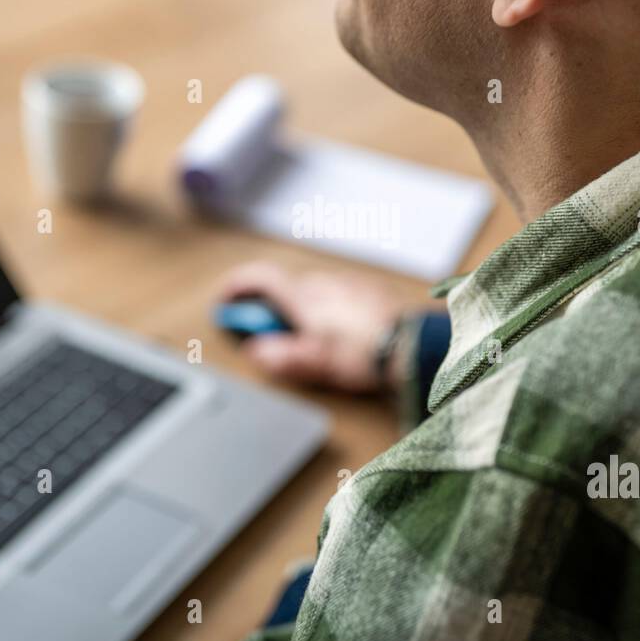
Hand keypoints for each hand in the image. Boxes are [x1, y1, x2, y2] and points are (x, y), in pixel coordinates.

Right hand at [217, 262, 407, 392]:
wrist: (413, 344)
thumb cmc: (366, 354)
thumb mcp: (317, 363)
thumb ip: (283, 357)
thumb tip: (258, 351)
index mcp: (304, 297)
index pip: (260, 278)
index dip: (237, 287)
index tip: (226, 300)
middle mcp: (324, 282)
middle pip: (286, 288)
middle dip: (273, 309)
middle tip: (273, 337)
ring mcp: (348, 282)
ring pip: (314, 291)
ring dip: (303, 308)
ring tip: (313, 340)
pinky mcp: (370, 289)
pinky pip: (340, 293)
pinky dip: (330, 307)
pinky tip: (343, 332)